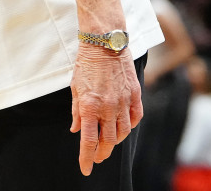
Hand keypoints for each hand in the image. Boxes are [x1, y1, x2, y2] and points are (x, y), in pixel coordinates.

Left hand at [69, 46, 142, 175]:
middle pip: (108, 141)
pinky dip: (130, 126)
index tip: (85, 168)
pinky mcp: (135, 94)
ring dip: (116, 141)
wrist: (104, 42)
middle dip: (102, 153)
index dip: (86, 158)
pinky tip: (124, 128)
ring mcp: (123, 101)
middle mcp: (108, 107)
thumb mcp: (75, 87)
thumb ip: (77, 111)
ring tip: (109, 143)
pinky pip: (135, 118)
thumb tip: (76, 129)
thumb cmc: (86, 63)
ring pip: (123, 132)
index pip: (88, 141)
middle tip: (97, 157)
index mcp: (89, 106)